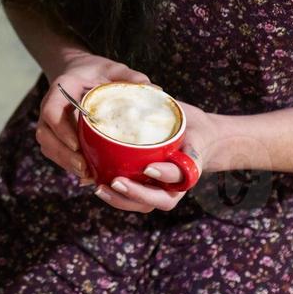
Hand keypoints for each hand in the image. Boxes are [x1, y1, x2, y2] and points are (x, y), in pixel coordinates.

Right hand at [36, 53, 149, 184]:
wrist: (79, 71)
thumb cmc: (96, 71)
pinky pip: (55, 152)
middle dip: (63, 155)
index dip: (61, 130)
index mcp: (62, 88)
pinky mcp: (56, 134)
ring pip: (48, 146)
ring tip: (86, 175)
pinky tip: (86, 174)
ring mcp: (50, 122)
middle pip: (46, 135)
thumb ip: (130, 77)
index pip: (52, 111)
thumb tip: (156, 91)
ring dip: (64, 162)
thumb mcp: (113, 69)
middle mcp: (50, 106)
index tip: (77, 145)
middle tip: (84, 168)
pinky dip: (67, 164)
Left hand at [99, 101, 217, 213]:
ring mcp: (163, 190)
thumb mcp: (184, 118)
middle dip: (138, 194)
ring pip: (144, 204)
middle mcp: (177, 185)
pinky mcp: (149, 190)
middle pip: (161, 200)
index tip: (149, 168)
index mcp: (190, 167)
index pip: (179, 176)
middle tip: (116, 182)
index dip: (165, 174)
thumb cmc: (189, 125)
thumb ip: (166, 113)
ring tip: (99, 187)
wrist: (198, 138)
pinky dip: (114, 196)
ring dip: (121, 200)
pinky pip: (133, 199)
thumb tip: (141, 89)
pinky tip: (95, 184)